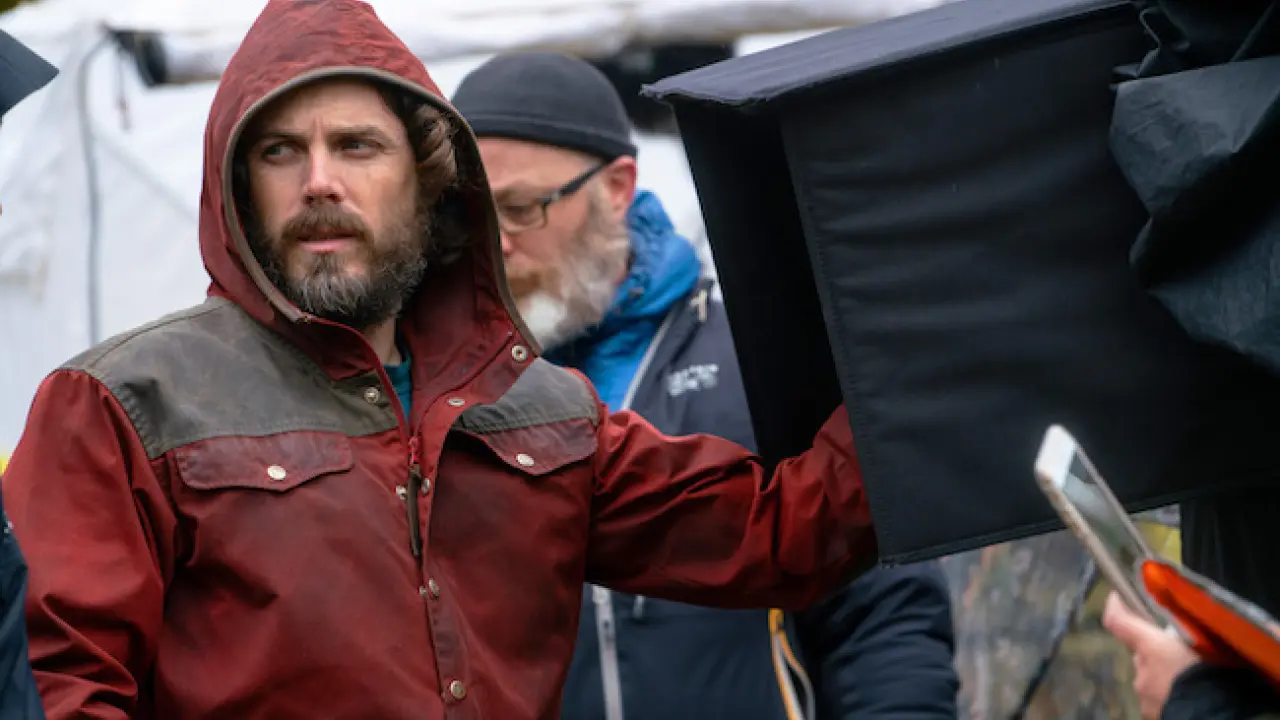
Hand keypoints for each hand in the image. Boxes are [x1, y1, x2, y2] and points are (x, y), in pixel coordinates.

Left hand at [1103, 592, 1200, 718]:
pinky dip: (1167, 693)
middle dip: (1154, 650)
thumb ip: (1186, 634)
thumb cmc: (1212, 676)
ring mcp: (1143, 696)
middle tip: (1179, 649)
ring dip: (1163, 674)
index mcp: (1150, 648)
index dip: (1115, 607)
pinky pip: (1156, 697)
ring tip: (1188, 676)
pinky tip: (1186, 694)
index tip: (1116, 597)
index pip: (1117, 621)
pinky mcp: (1150, 714)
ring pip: (1149, 677)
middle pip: (1140, 653)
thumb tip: (1178, 629)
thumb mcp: (1205, 645)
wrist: (1214, 716)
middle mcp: (1140, 671)